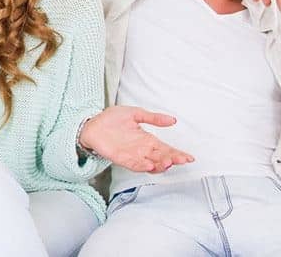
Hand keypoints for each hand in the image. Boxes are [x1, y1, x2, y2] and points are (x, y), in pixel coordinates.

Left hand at [79, 106, 193, 172]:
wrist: (92, 124)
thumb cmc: (111, 119)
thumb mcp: (135, 114)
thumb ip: (153, 118)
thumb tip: (172, 120)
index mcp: (147, 140)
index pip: (166, 149)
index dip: (178, 154)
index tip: (189, 157)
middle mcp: (142, 150)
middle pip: (161, 158)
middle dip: (172, 160)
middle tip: (181, 160)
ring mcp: (132, 155)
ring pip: (150, 164)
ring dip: (159, 165)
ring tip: (168, 162)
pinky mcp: (121, 158)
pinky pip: (133, 164)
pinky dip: (141, 166)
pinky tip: (149, 165)